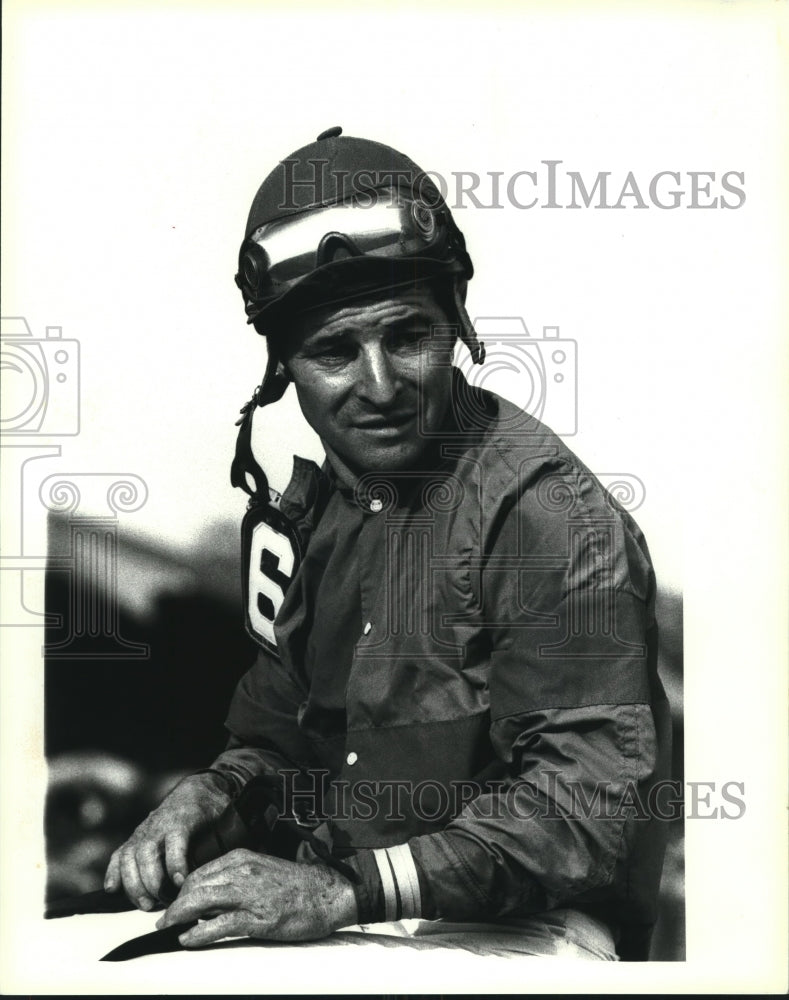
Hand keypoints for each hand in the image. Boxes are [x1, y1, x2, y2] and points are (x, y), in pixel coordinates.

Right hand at [104, 773, 231, 909]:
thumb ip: (219, 841)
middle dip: (152, 881)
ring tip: (145, 904)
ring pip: (130, 855)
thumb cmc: (212, 809)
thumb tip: (217, 870)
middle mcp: (159, 824)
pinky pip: (119, 854)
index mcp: (183, 818)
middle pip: (147, 852)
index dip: (176, 863)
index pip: (175, 840)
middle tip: (162, 902)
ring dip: (133, 883)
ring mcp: (144, 830)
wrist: (198, 789)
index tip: (180, 883)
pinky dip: (114, 872)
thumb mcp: (223, 819)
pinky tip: (113, 889)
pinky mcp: (136, 837)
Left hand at [155, 849, 357, 946]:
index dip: (182, 889)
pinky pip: (219, 925)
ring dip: (179, 916)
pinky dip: (198, 934)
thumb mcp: (262, 870)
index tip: (174, 903)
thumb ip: (237, 878)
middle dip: (175, 904)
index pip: (200, 872)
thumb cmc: (296, 885)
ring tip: (169, 928)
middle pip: (195, 885)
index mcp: (243, 858)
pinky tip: (188, 939)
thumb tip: (210, 895)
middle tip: (164, 920)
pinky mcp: (258, 918)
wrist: (326, 893)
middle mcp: (243, 872)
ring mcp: (249, 894)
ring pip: (202, 901)